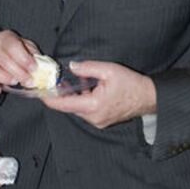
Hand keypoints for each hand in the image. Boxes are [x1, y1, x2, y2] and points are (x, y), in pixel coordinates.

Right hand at [0, 30, 37, 94]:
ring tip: (14, 82)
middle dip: (18, 72)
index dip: (24, 58)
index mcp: (6, 38)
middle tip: (28, 81)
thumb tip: (41, 67)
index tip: (34, 68)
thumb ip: (32, 54)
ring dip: (3, 77)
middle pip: (3, 59)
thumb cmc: (13, 48)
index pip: (12, 46)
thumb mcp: (25, 46)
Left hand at [41, 60, 156, 128]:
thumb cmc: (132, 84)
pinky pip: (86, 110)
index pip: (64, 104)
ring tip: (77, 81)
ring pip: (78, 108)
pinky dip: (83, 100)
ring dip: (75, 96)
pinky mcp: (102, 121)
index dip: (49, 99)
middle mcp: (94, 117)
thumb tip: (72, 66)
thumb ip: (88, 67)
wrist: (149, 97)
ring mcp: (98, 121)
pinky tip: (87, 88)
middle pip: (70, 107)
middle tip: (57, 81)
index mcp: (93, 106)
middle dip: (63, 94)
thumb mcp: (109, 70)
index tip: (40, 93)